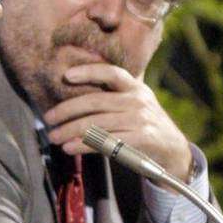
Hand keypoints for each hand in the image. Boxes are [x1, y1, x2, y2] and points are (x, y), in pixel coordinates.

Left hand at [43, 63, 193, 182]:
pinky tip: (70, 147)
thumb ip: (112, 97)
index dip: (89, 71)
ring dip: (70, 131)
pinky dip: (85, 145)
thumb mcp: (135, 104)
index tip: (66, 75)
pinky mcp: (141, 140)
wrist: (173, 151)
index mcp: (135, 87)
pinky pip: (106, 142)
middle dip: (67, 110)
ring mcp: (140, 120)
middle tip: (48, 118)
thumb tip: (72, 99)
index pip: (111, 73)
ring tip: (54, 137)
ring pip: (97, 124)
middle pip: (96, 102)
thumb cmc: (144, 126)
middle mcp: (138, 101)